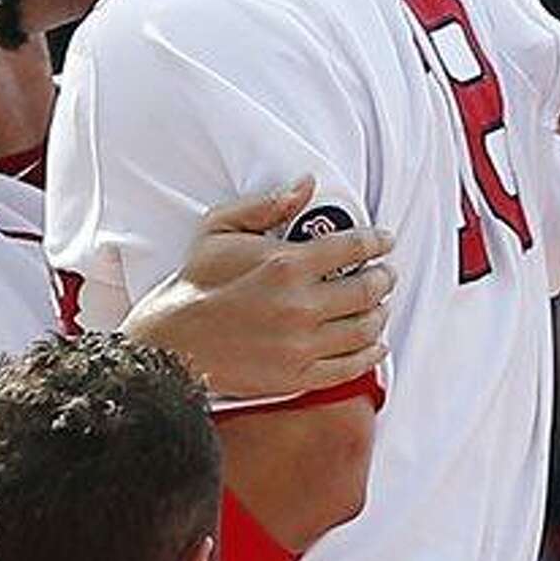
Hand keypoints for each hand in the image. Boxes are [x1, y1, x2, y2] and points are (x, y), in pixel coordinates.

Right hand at [121, 177, 394, 397]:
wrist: (173, 342)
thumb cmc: (195, 283)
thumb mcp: (220, 229)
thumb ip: (266, 204)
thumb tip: (307, 185)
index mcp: (286, 264)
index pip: (352, 248)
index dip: (377, 241)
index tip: (385, 240)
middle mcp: (301, 305)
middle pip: (367, 289)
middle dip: (384, 277)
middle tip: (386, 273)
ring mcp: (302, 344)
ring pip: (365, 328)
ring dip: (380, 314)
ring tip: (380, 306)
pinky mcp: (298, 375)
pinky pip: (350, 366)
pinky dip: (371, 354)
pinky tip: (375, 344)